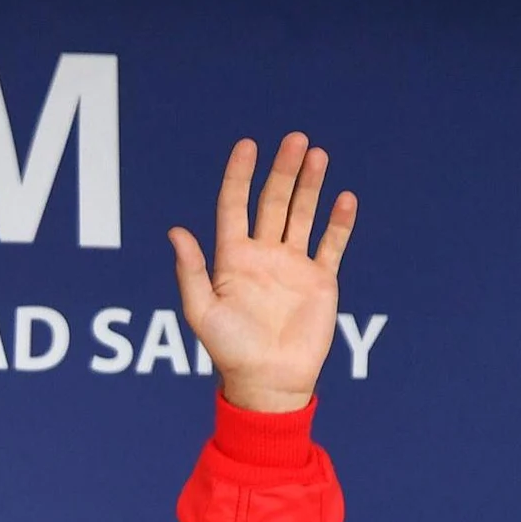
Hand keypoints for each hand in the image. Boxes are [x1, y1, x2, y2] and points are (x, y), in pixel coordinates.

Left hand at [170, 132, 357, 414]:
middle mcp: (262, 256)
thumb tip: (176, 231)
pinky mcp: (320, 280)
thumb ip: (191, 271)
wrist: (268, 381)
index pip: (234, 206)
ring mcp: (292, 265)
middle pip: (273, 202)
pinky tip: (344, 197)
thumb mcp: (201, 311)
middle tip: (295, 140)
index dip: (239, 176)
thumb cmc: (229, 351)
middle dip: (283, 171)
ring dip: (310, 185)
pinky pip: (331, 244)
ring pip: (302, 215)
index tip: (247, 145)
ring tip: (317, 154)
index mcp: (231, 259)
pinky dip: (339, 222)